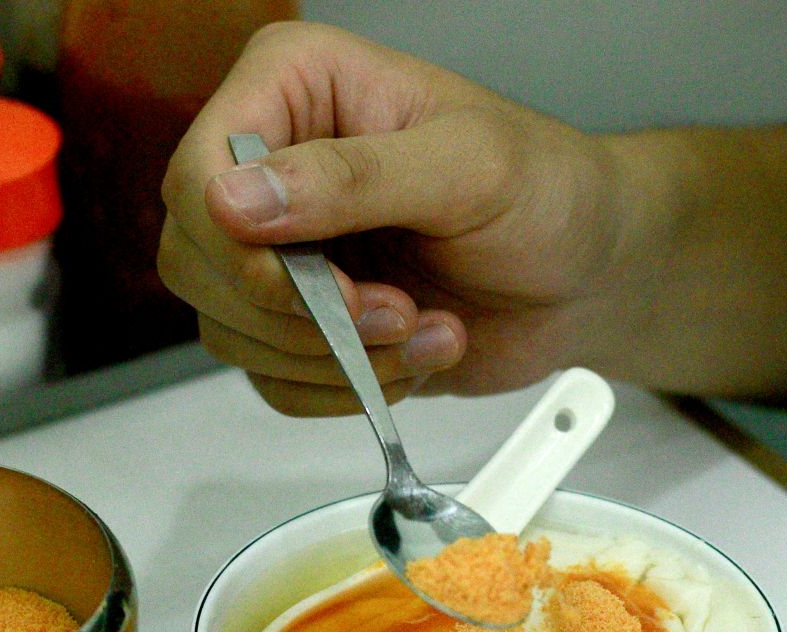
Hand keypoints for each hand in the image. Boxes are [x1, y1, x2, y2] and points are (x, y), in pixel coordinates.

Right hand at [158, 22, 629, 415]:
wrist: (588, 274)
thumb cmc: (548, 193)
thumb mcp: (467, 166)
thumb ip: (353, 177)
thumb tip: (236, 198)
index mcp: (295, 88)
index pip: (199, 172)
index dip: (236, 246)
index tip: (311, 284)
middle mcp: (272, 167)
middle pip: (198, 262)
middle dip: (299, 313)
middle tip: (394, 308)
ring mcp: (281, 252)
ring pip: (231, 333)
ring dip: (336, 355)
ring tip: (423, 325)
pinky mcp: (302, 325)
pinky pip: (273, 381)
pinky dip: (345, 387)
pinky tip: (414, 351)